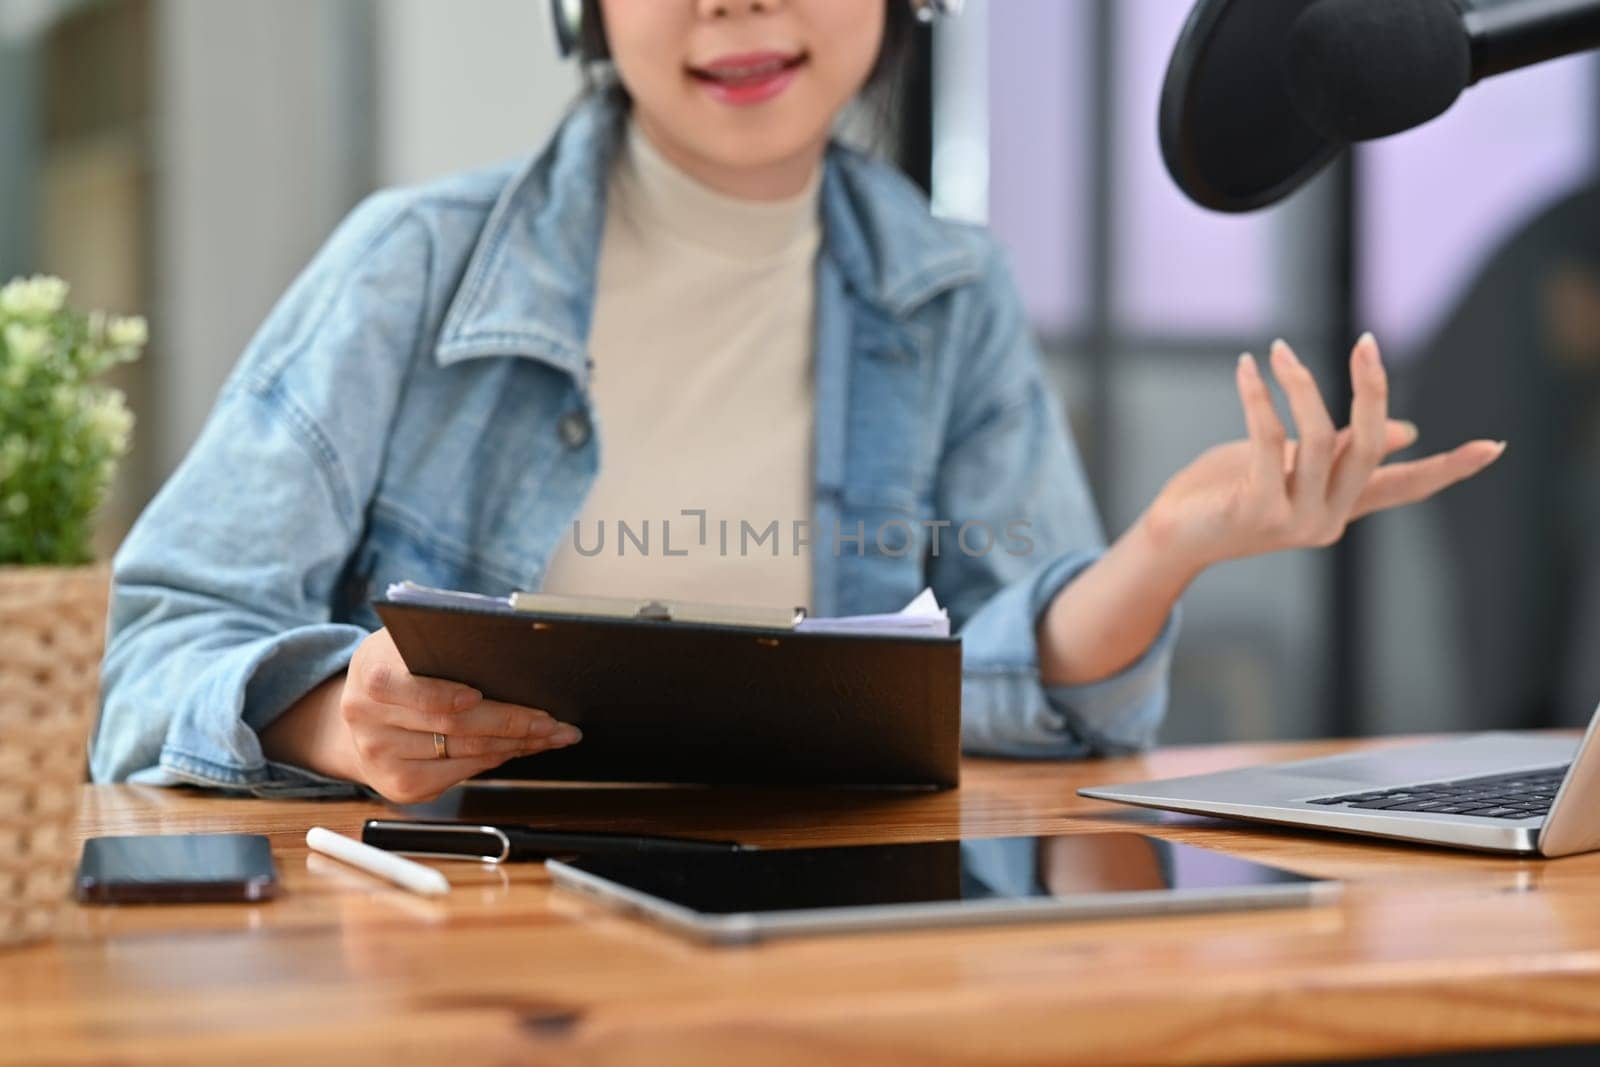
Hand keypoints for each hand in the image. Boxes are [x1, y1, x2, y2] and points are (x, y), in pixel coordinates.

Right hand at [337, 628, 580, 802]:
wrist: (364, 715)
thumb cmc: (401, 667)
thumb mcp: (409, 643)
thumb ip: (444, 638)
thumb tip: (505, 633)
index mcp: (372, 673)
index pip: (409, 688)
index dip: (444, 695)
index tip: (478, 695)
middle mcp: (369, 720)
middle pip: (452, 725)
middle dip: (512, 722)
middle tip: (552, 720)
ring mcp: (382, 757)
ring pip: (465, 751)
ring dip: (517, 743)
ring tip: (553, 734)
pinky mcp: (402, 785)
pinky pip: (462, 772)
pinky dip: (499, 758)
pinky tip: (524, 747)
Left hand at [1141, 333, 1504, 575]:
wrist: (1172, 534)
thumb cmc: (1228, 492)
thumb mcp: (1291, 465)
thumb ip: (1341, 449)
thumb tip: (1407, 432)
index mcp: (1341, 506)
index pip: (1407, 487)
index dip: (1449, 466)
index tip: (1495, 446)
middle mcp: (1328, 520)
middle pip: (1370, 447)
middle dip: (1372, 390)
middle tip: (1366, 341)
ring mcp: (1295, 521)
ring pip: (1317, 438)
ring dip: (1299, 384)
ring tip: (1280, 349)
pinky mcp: (1257, 512)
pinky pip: (1269, 440)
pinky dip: (1259, 397)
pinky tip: (1246, 368)